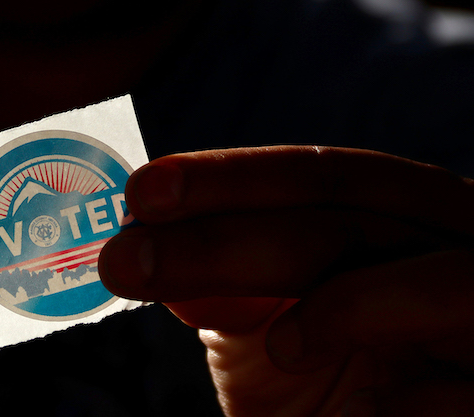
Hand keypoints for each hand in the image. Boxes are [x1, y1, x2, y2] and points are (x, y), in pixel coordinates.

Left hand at [98, 146, 473, 415]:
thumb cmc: (338, 383)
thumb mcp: (272, 329)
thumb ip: (228, 289)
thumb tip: (150, 252)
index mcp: (398, 219)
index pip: (320, 177)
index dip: (231, 179)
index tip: (141, 193)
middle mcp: (455, 246)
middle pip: (351, 217)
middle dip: (232, 236)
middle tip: (130, 259)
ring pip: (436, 282)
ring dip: (345, 305)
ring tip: (281, 347)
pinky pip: (469, 390)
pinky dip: (414, 400)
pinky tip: (363, 416)